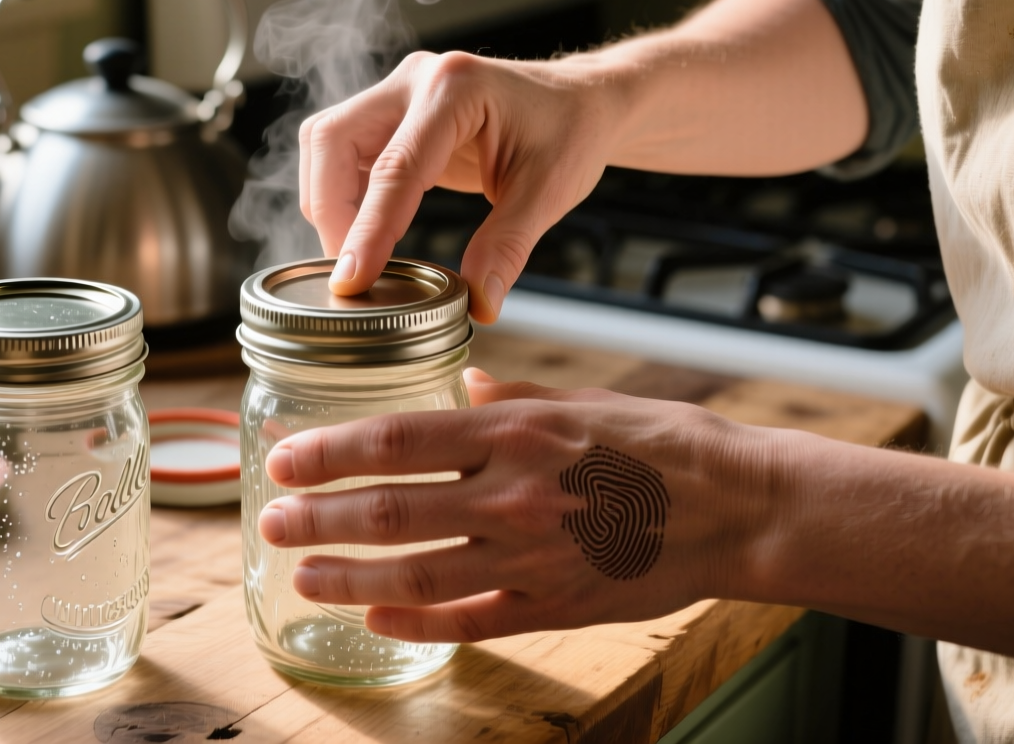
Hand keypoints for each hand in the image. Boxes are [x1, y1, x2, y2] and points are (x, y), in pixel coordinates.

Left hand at [255, 368, 769, 642]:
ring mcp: (531, 559)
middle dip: (319, 517)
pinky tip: (375, 616)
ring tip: (301, 573)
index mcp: (516, 434)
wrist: (741, 510)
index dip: (329, 452)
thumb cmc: (665, 445)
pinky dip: (415, 620)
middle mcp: (513, 496)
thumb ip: (512, 402)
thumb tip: (462, 393)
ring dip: (348, 577)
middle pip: (390, 512)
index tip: (284, 457)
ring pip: (415, 574)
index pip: (397, 441)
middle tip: (272, 519)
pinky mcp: (553, 606)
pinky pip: (468, 620)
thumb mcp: (584, 400)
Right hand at [299, 51, 627, 321]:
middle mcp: (416, 80)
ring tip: (357, 256)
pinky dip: (343, 196)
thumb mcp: (549, 192)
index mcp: (456, 89)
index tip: (350, 281)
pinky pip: (343, 153)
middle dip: (332, 212)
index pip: (394, 167)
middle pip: (333, 141)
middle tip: (351, 274)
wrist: (579, 102)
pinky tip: (366, 233)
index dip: (367, 229)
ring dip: (330, 203)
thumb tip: (478, 305)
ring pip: (326, 145)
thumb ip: (507, 246)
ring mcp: (398, 93)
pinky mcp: (391, 114)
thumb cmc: (570, 133)